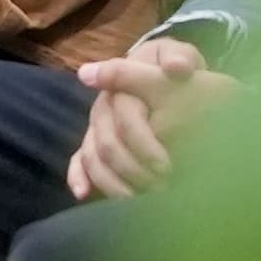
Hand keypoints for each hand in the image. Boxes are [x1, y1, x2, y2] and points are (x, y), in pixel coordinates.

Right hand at [67, 38, 230, 199]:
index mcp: (121, 84)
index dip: (144, 143)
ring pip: (93, 157)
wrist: (166, 78)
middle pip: (108, 143)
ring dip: (113, 183)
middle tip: (160, 190)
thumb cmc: (174, 68)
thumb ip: (181, 59)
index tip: (166, 167)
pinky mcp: (93, 142)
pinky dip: (78, 177)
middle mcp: (103, 105)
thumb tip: (178, 69)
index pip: (126, 116)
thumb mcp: (181, 57)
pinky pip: (79, 160)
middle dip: (132, 169)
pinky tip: (83, 194)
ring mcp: (95, 125)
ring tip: (137, 202)